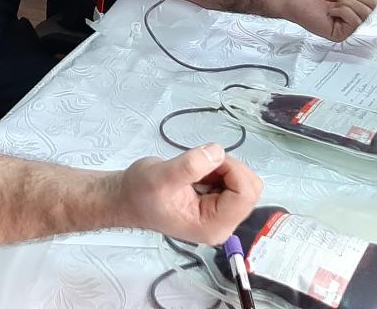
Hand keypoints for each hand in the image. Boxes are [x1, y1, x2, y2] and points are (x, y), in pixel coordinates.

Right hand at [120, 143, 262, 244]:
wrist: (126, 198)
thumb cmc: (140, 192)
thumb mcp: (160, 177)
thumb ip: (189, 166)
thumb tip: (218, 152)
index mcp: (213, 226)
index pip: (245, 194)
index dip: (232, 169)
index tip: (207, 161)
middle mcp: (223, 225)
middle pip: (250, 189)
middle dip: (229, 168)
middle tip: (201, 164)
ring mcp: (221, 216)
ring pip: (244, 183)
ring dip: (223, 168)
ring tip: (195, 171)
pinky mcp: (218, 205)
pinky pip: (234, 182)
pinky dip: (219, 170)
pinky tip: (198, 174)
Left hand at [282, 0, 376, 41]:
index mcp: (355, 2)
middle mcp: (354, 15)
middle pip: (373, 5)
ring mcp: (348, 26)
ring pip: (364, 13)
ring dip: (347, 2)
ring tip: (334, 2)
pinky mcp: (340, 34)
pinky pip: (354, 21)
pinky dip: (342, 11)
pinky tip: (330, 11)